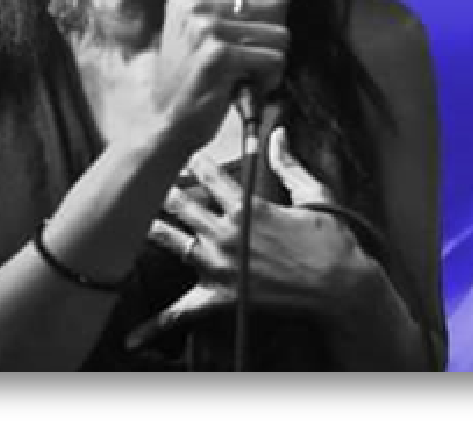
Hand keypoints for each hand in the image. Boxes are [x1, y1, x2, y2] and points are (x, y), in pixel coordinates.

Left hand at [129, 126, 359, 347]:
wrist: (341, 286)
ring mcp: (220, 266)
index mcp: (247, 205)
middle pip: (182, 203)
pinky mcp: (221, 296)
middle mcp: (226, 233)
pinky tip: (131, 338)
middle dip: (164, 188)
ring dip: (152, 228)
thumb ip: (289, 163)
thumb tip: (278, 134)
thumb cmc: (332, 240)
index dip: (194, 162)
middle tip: (147, 178)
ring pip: (172, 241)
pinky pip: (182, 312)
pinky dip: (157, 324)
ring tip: (131, 219)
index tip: (182, 154)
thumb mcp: (314, 193)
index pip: (209, 175)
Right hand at [147, 0, 294, 159]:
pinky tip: (252, 86)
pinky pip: (273, 58)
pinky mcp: (219, 56)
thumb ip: (240, 9)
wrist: (167, 122)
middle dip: (275, 34)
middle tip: (258, 56)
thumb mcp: (202, 35)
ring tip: (253, 75)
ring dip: (275, 60)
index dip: (267, 5)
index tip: (257, 30)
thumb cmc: (191, 81)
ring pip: (279, 33)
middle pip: (272, 1)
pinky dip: (271, 77)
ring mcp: (205, 29)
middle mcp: (194, 7)